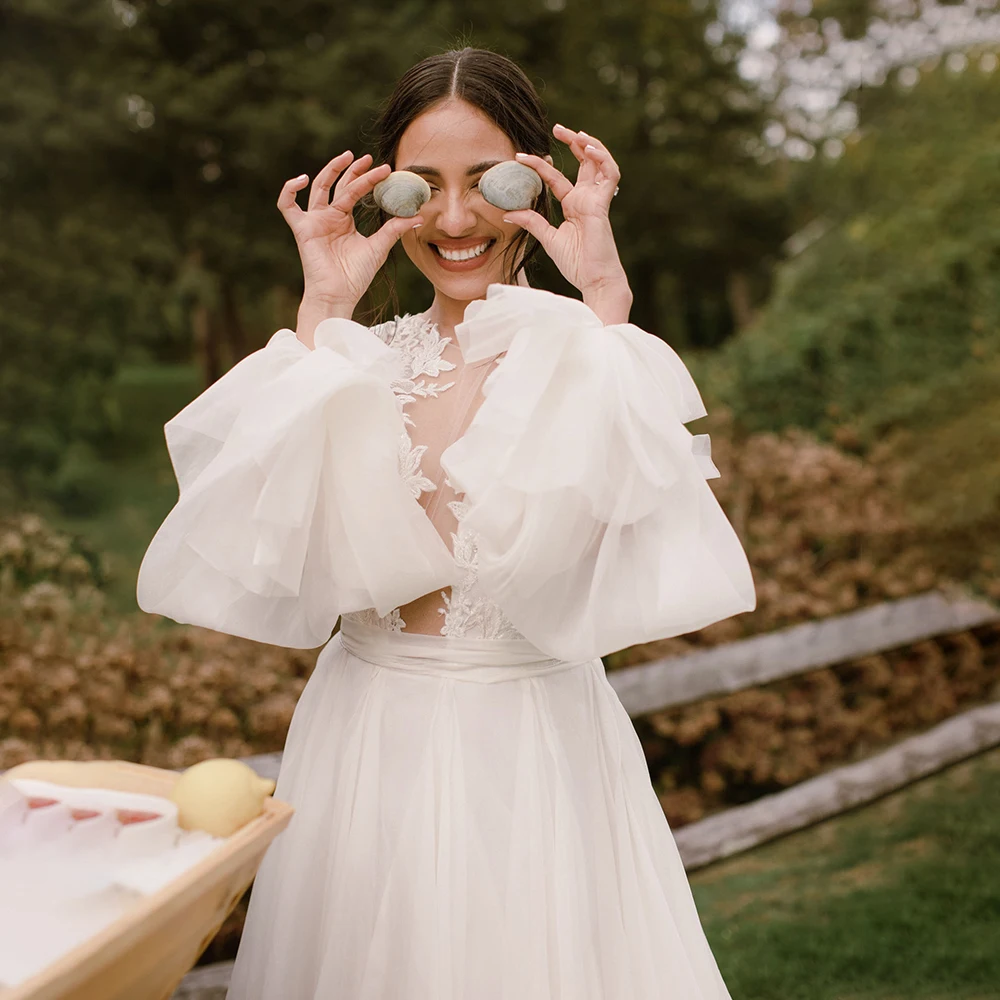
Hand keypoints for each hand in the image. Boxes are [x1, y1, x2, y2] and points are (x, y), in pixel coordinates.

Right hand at [277, 151, 421, 314]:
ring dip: (331, 170)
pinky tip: (303, 178)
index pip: (354, 190)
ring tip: (347, 157)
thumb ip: (394, 228)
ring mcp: (314, 221)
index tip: (386, 170)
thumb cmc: (356, 276)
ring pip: (319, 188)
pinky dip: (289, 190)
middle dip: (353, 169)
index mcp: (344, 220)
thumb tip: (418, 216)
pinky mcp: (302, 229)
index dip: (368, 179)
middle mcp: (328, 217)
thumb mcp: (379, 247)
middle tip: (370, 158)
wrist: (339, 295)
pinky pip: (287, 206)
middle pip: (339, 184)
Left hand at [502, 124, 630, 322]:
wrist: (594, 280)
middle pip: (583, 162)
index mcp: (573, 205)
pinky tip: (589, 148)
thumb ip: (532, 222)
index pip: (556, 178)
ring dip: (589, 144)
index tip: (520, 157)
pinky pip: (610, 175)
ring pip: (599, 162)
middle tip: (557, 128)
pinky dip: (602, 159)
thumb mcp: (548, 239)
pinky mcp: (603, 204)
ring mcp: (596, 200)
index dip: (540, 165)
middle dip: (572, 142)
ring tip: (575, 133)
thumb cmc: (576, 263)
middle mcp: (586, 198)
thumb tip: (507, 212)